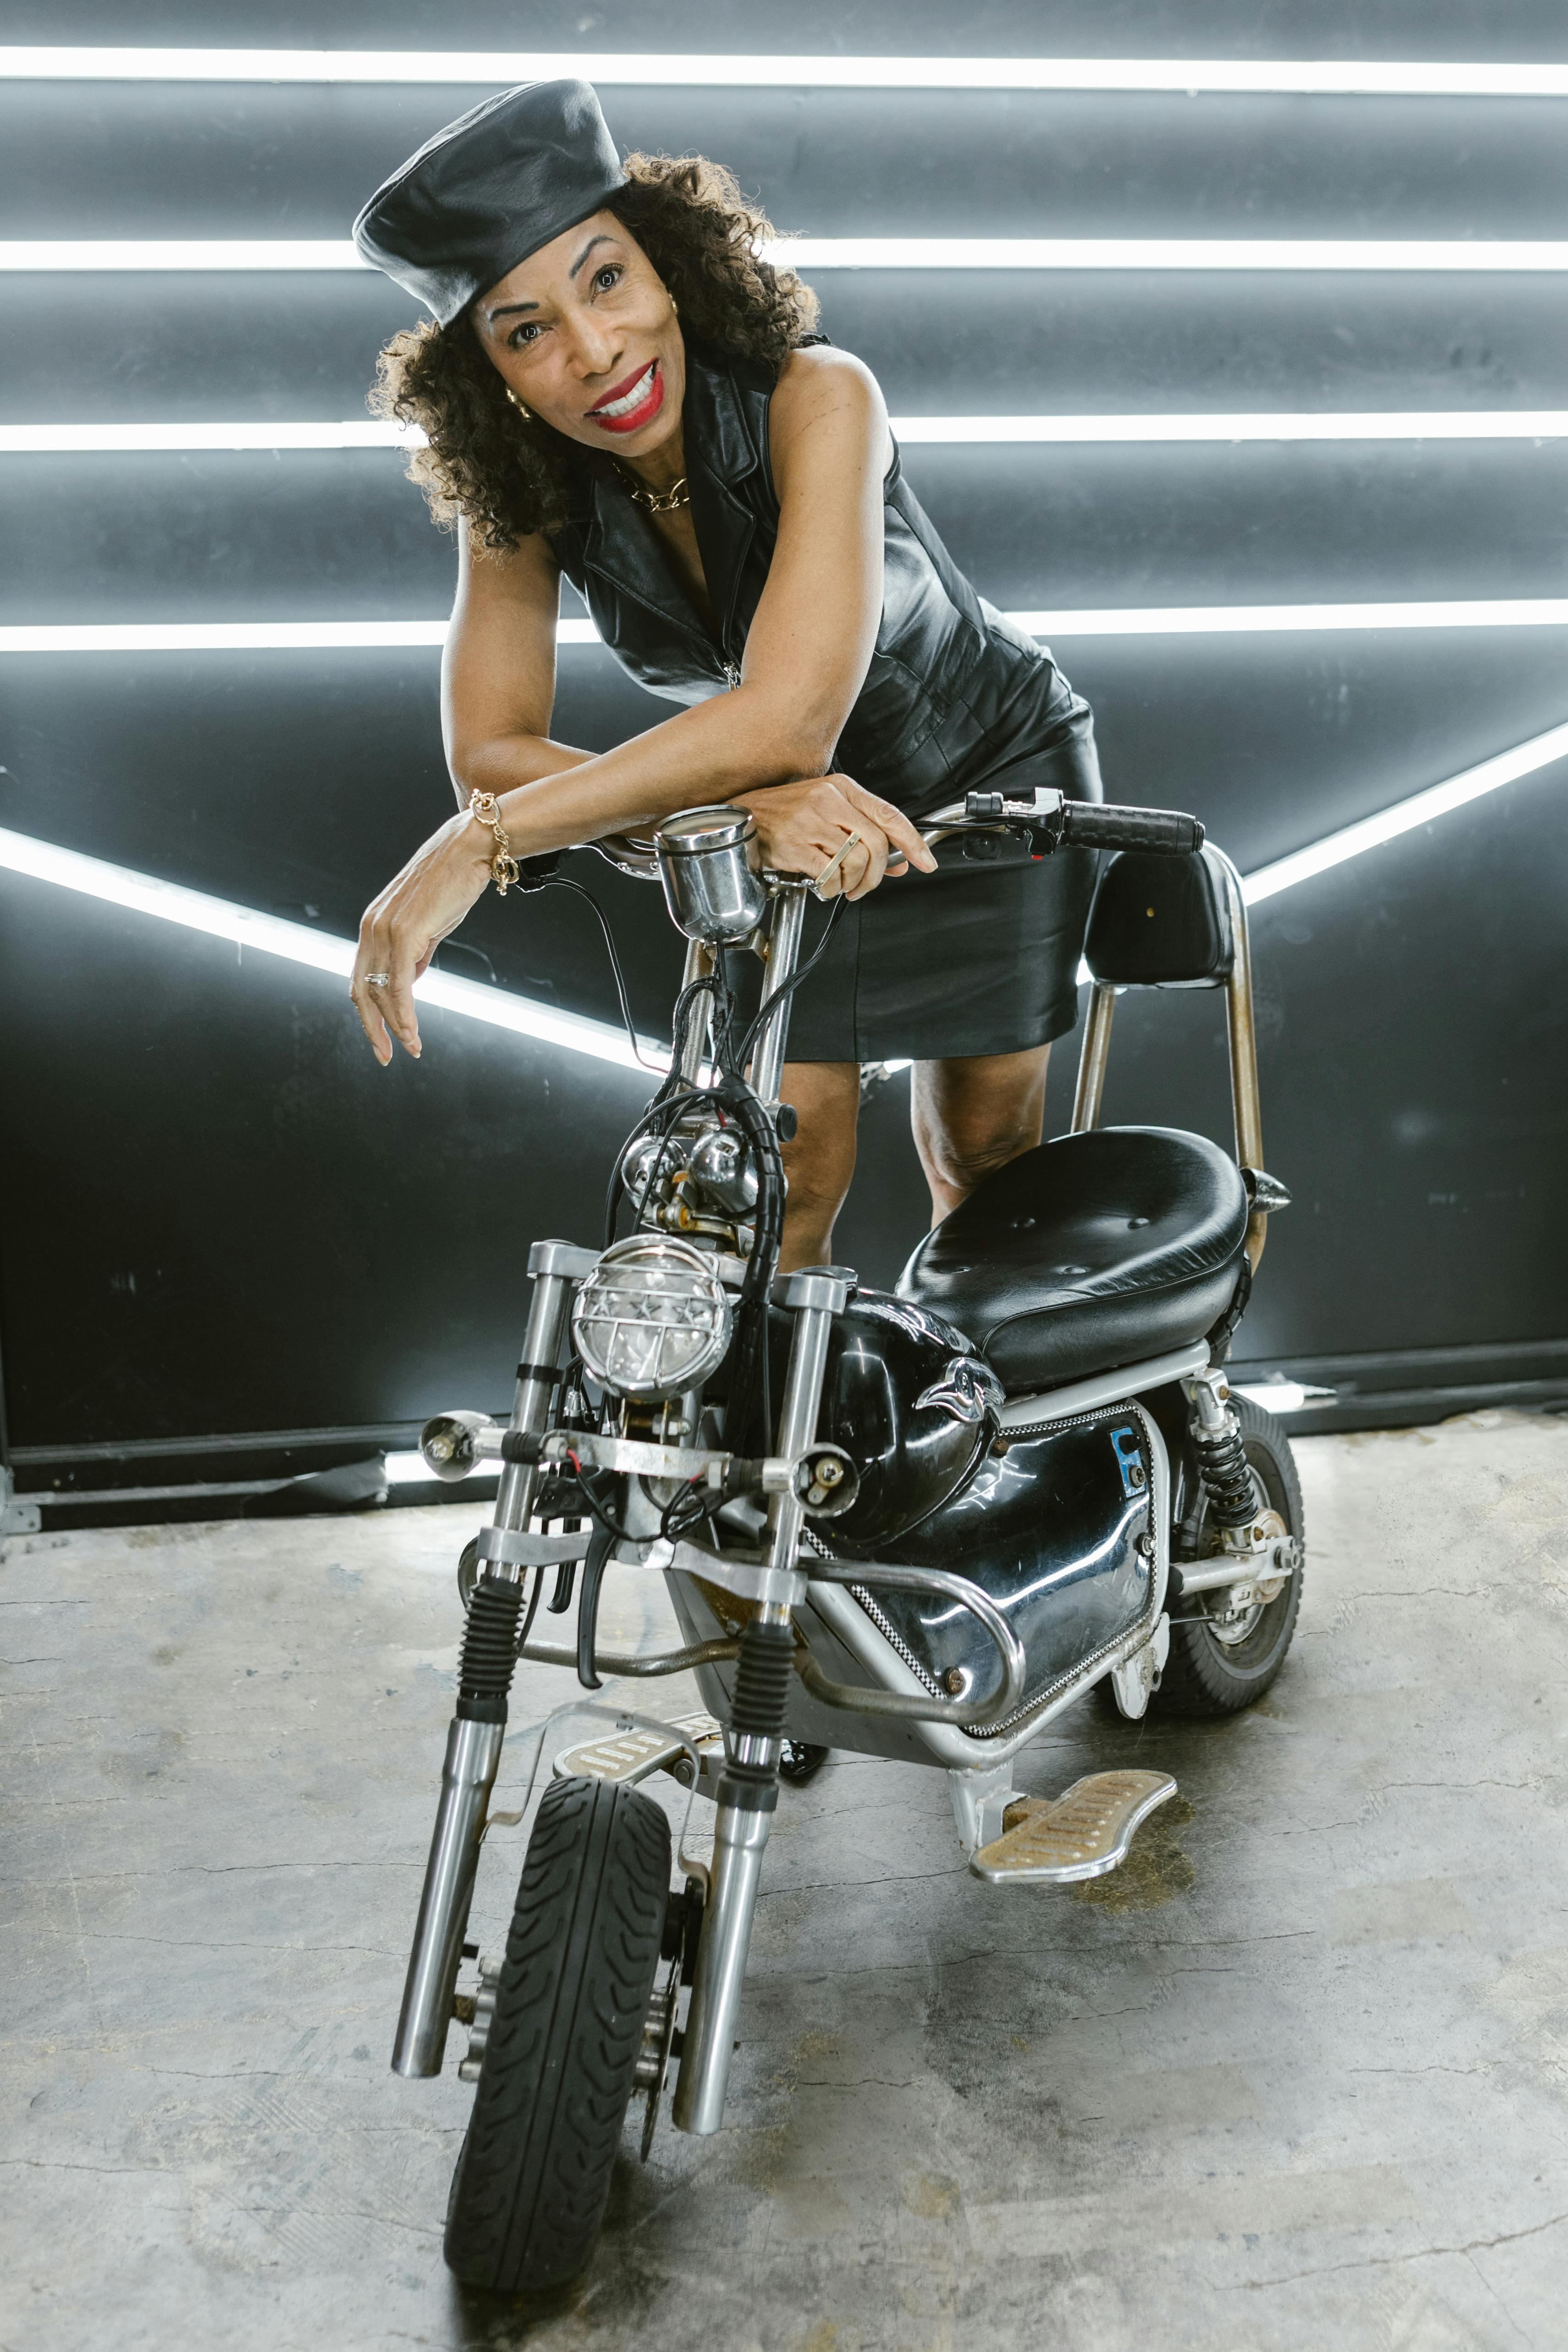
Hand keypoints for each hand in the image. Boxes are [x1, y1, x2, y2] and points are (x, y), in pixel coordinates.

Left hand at [350, 810, 494, 1062]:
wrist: (469, 849)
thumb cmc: (453, 882)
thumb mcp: (428, 923)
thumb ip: (416, 952)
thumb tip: (411, 979)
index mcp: (373, 925)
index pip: (362, 978)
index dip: (369, 1012)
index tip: (382, 1037)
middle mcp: (371, 928)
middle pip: (361, 990)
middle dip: (372, 1028)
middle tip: (385, 1056)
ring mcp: (385, 930)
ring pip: (381, 992)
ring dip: (395, 1026)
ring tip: (412, 1047)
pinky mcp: (404, 933)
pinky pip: (399, 985)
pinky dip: (403, 1013)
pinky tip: (412, 1032)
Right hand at [731, 774, 935, 900]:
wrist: (742, 816)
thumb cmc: (783, 814)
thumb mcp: (827, 812)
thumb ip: (863, 834)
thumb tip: (897, 863)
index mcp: (842, 788)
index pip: (889, 815)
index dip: (912, 842)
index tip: (925, 862)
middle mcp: (829, 801)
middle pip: (876, 843)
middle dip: (877, 874)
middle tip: (867, 886)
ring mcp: (811, 822)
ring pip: (855, 861)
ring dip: (853, 884)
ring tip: (841, 886)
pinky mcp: (795, 845)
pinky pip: (829, 874)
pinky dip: (832, 888)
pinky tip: (825, 887)